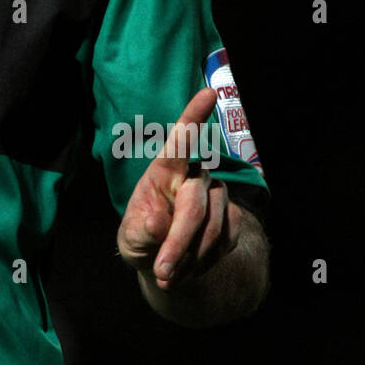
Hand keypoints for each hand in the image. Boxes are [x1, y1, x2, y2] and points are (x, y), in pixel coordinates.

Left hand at [116, 87, 241, 292]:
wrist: (167, 262)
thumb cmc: (142, 239)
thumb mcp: (130, 239)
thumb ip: (140, 230)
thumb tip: (158, 221)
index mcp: (165, 169)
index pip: (180, 139)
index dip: (194, 116)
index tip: (208, 91)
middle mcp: (194, 175)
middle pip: (194, 204)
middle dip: (178, 242)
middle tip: (162, 271)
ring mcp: (217, 196)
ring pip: (212, 227)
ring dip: (190, 257)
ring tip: (168, 273)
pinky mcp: (233, 219)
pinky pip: (225, 241)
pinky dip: (205, 261)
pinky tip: (188, 267)